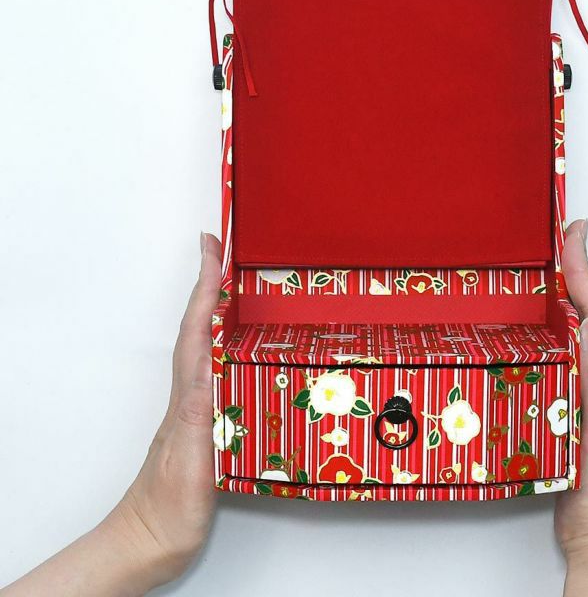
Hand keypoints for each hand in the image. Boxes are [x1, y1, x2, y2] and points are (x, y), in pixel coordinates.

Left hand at [3, 233, 221, 595]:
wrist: (149, 539)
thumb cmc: (169, 508)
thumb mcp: (193, 461)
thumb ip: (198, 419)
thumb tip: (206, 375)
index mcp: (189, 395)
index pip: (198, 329)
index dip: (205, 287)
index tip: (211, 247)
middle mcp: (191, 391)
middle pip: (200, 325)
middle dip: (210, 284)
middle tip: (221, 248)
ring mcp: (196, 403)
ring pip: (207, 343)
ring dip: (216, 307)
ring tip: (233, 280)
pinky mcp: (205, 419)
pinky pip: (215, 366)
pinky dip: (224, 342)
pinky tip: (239, 341)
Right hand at [555, 220, 587, 595]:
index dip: (585, 269)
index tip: (574, 233)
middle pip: (587, 313)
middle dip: (575, 272)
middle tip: (559, 240)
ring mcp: (584, 390)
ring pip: (572, 332)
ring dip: (562, 297)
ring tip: (545, 271)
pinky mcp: (567, 404)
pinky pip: (557, 355)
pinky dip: (546, 331)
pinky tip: (530, 330)